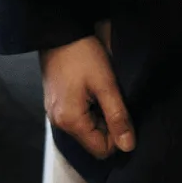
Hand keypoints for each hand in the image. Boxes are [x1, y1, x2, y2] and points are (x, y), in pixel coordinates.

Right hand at [40, 31, 134, 159]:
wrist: (57, 32)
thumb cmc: (82, 56)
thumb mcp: (106, 85)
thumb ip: (118, 118)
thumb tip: (128, 147)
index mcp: (70, 121)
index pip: (101, 150)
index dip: (117, 136)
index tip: (119, 112)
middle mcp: (58, 122)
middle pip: (92, 141)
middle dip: (107, 126)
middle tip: (109, 99)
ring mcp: (53, 112)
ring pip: (85, 130)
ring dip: (98, 117)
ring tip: (99, 93)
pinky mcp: (54, 103)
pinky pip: (76, 119)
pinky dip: (88, 111)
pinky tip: (89, 91)